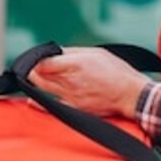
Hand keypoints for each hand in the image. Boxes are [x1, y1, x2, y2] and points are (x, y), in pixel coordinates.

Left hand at [28, 47, 149, 118]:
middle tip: (30, 67)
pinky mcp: (74, 108)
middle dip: (32, 70)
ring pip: (43, 88)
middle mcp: (70, 81)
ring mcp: (71, 96)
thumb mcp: (96, 53)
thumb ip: (73, 52)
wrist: (130, 95)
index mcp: (76, 64)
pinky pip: (51, 106)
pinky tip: (33, 100)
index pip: (44, 62)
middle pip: (40, 75)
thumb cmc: (117, 72)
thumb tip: (55, 52)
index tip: (34, 58)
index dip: (35, 60)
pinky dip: (39, 103)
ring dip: (35, 82)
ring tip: (32, 78)